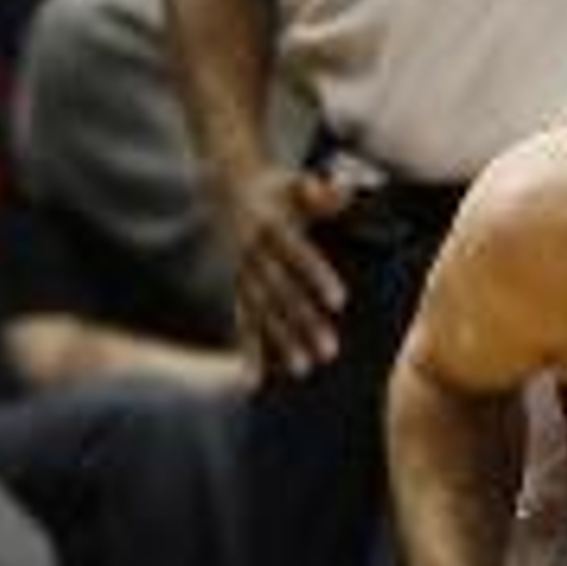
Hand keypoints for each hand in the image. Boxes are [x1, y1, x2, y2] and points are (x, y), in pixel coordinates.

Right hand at [222, 166, 354, 377]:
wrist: (224, 184)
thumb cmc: (274, 186)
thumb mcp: (294, 182)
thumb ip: (320, 192)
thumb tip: (343, 191)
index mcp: (270, 225)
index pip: (297, 253)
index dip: (317, 276)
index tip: (340, 302)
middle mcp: (252, 253)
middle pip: (280, 291)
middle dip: (303, 321)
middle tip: (329, 351)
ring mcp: (241, 273)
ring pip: (262, 311)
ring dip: (280, 342)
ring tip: (302, 369)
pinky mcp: (236, 288)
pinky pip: (241, 322)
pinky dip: (248, 352)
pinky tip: (253, 383)